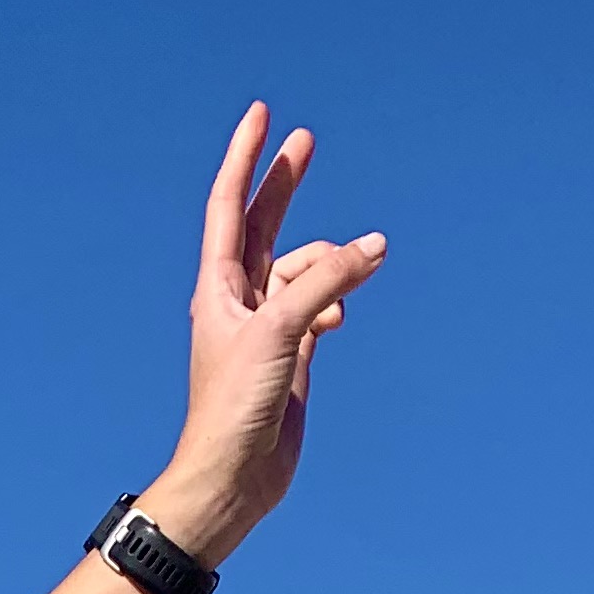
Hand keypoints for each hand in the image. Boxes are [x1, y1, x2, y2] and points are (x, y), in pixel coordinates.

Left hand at [148, 103, 384, 567]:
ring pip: (306, 272)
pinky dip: (337, 301)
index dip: (245, 160)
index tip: (261, 115)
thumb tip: (375, 248)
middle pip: (265, 226)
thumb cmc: (236, 407)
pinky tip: (343, 315)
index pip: (230, 206)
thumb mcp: (281, 331)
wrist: (233, 478)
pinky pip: (321, 308)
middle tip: (305, 139)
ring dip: (332, 266)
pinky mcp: (293, 356)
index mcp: (218, 288)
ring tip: (358, 272)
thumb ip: (327, 282)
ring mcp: (268, 328)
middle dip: (284, 185)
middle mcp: (239, 302)